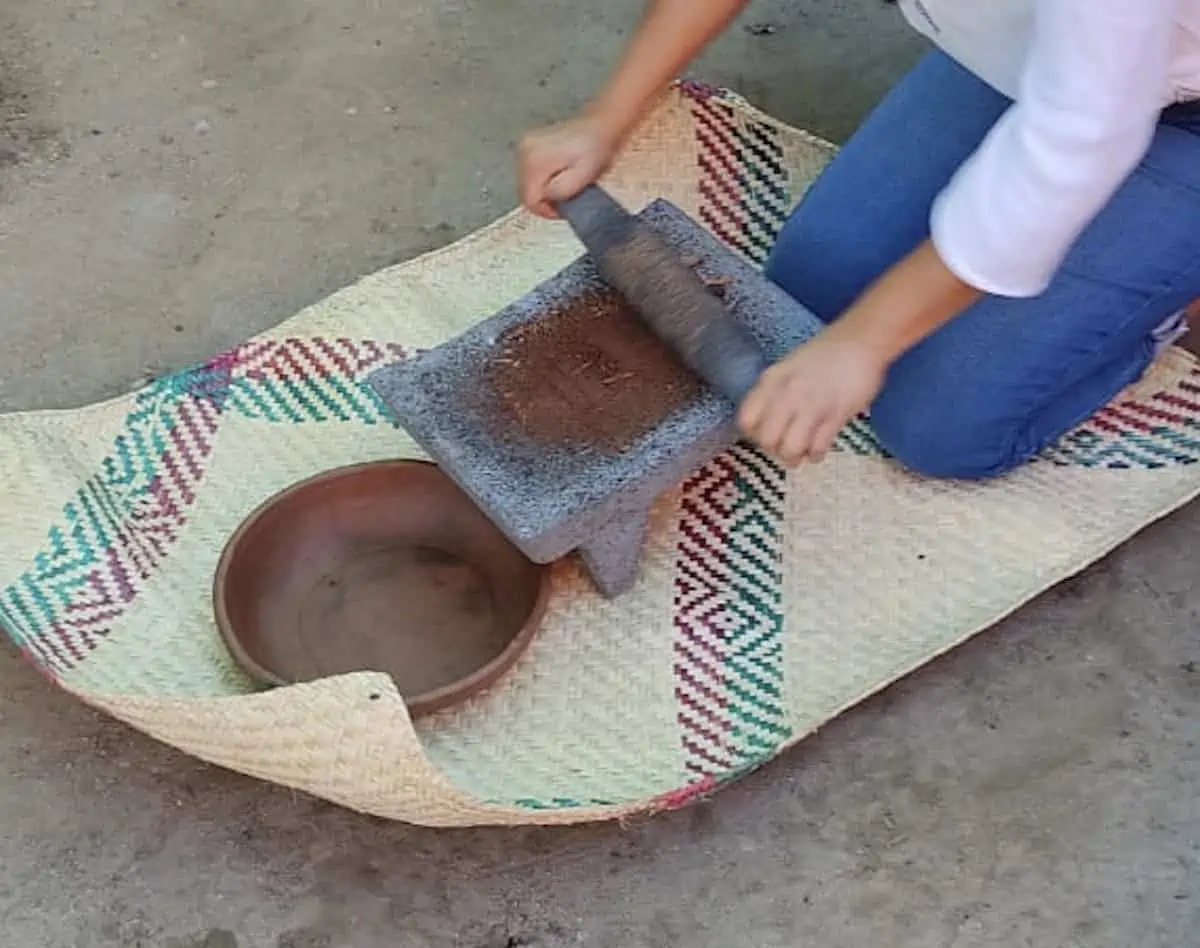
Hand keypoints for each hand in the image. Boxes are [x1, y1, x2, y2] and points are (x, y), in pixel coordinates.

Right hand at [517, 115, 619, 218]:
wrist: (600, 125)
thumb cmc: (595, 150)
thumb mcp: (581, 179)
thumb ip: (559, 193)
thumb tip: (547, 197)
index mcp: (534, 160)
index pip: (529, 200)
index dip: (546, 210)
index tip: (562, 208)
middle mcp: (524, 150)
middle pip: (524, 192)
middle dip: (544, 200)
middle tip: (564, 198)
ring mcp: (524, 145)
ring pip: (526, 183)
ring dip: (543, 189)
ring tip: (563, 184)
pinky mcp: (528, 143)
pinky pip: (529, 172)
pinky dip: (541, 178)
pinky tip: (557, 174)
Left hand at [738, 326, 888, 466]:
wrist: (861, 341)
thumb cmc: (824, 355)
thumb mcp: (788, 368)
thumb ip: (773, 393)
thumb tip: (764, 424)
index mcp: (772, 380)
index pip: (746, 420)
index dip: (753, 434)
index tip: (765, 434)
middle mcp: (787, 393)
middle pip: (766, 440)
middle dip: (774, 450)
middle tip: (785, 447)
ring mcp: (812, 405)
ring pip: (790, 449)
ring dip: (795, 457)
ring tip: (802, 452)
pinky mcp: (836, 415)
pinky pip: (818, 447)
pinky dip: (816, 454)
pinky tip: (818, 448)